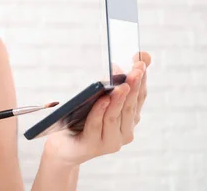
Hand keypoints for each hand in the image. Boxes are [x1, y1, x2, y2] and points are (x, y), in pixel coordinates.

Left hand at [44, 52, 151, 166]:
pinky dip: (101, 111)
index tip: (142, 60)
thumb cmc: (81, 118)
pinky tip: (103, 99)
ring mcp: (112, 141)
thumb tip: (118, 67)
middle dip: (134, 85)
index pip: (139, 97)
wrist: (64, 145)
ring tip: (123, 84)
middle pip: (130, 105)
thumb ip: (109, 85)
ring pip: (116, 115)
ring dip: (119, 99)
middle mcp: (125, 131)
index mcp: (129, 118)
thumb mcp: (97, 98)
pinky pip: (97, 124)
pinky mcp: (94, 145)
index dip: (141, 78)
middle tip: (137, 68)